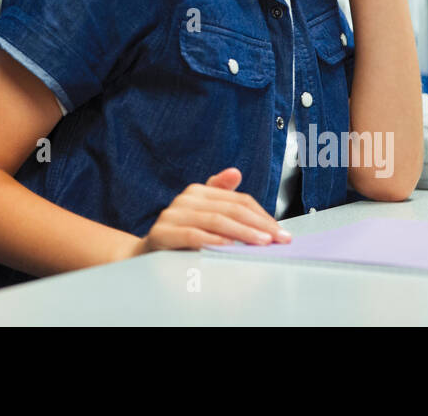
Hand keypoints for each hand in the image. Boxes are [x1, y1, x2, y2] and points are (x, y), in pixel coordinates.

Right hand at [129, 167, 290, 256]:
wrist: (146, 254)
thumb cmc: (181, 236)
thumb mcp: (203, 215)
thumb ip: (221, 196)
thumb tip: (235, 172)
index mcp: (198, 192)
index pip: (237, 200)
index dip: (261, 215)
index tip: (280, 232)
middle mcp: (185, 199)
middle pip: (229, 209)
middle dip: (258, 224)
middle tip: (278, 239)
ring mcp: (172, 215)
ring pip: (214, 220)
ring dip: (242, 232)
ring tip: (261, 243)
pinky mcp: (162, 234)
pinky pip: (192, 235)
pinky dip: (213, 240)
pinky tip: (229, 247)